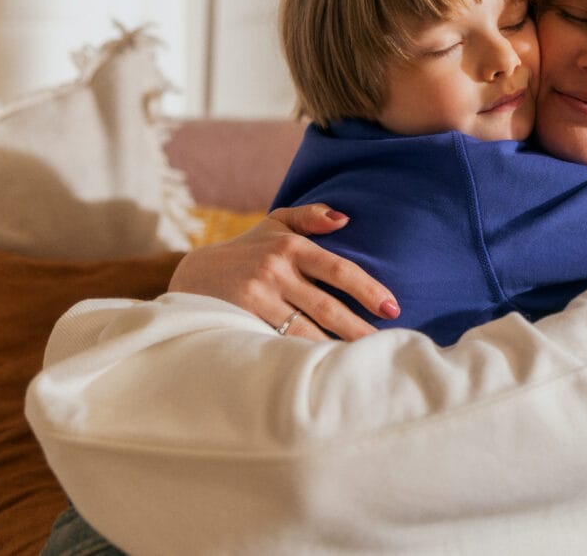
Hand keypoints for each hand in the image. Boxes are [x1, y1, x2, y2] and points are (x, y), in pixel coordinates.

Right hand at [168, 204, 399, 340]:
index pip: (339, 269)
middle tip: (388, 345)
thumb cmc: (247, 250)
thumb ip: (310, 216)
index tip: (393, 308)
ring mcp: (256, 297)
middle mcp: (274, 270)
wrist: (193, 275)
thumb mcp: (275, 224)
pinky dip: (303, 357)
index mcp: (290, 247)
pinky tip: (324, 369)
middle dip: (359, 328)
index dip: (368, 289)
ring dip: (335, 348)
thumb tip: (345, 219)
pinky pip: (279, 343)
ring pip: (304, 330)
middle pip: (326, 306)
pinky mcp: (241, 320)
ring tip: (363, 362)